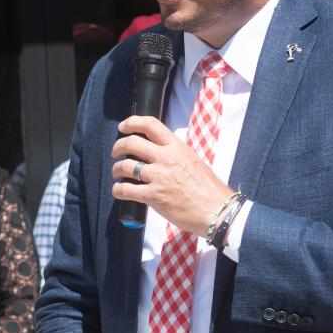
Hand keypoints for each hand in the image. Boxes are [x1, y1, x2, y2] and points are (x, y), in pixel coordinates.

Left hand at [111, 116, 232, 235]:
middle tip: (116, 153)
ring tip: (117, 174)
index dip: (132, 122)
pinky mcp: (154, 196)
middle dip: (118, 146)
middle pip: (131, 143)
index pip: (150, 124)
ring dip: (116, 169)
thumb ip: (175, 154)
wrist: (216, 210)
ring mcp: (159, 176)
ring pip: (125, 166)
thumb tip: (158, 153)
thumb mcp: (193, 160)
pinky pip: (125, 190)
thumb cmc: (208, 188)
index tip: (123, 127)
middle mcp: (166, 158)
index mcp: (177, 147)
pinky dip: (117, 190)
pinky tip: (119, 192)